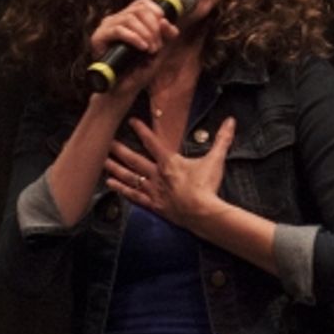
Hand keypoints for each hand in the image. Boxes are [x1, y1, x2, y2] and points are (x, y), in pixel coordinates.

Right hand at [89, 0, 180, 92]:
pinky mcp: (98, 37)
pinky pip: (118, 30)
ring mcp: (106, 27)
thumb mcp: (158, 51)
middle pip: (138, 9)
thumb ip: (166, 36)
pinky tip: (142, 47)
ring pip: (129, 18)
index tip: (164, 27)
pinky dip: (133, 37)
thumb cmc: (138, 70)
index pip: (142, 2)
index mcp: (128, 18)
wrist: (121, 90)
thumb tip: (166, 21)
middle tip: (157, 46)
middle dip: (153, 26)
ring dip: (145, 33)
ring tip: (150, 49)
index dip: (156, 11)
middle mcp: (116, 19)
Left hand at [105, 116, 236, 227]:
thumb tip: (231, 121)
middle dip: (118, 149)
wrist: (202, 212)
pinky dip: (120, 189)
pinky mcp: (152, 205)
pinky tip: (109, 184)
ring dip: (114, 168)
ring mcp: (153, 190)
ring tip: (102, 161)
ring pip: (129, 177)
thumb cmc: (207, 186)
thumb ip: (222, 139)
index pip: (152, 142)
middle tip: (104, 142)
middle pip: (133, 159)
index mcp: (169, 162)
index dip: (141, 130)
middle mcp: (156, 175)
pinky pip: (133, 196)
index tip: (130, 121)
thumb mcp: (215, 160)